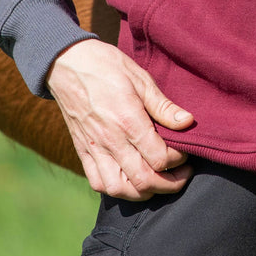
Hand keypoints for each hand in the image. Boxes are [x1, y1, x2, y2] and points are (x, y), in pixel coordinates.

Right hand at [46, 37, 194, 199]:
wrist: (67, 63)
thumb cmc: (107, 66)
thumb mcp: (140, 78)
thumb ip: (163, 106)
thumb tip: (188, 122)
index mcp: (128, 121)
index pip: (159, 158)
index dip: (179, 159)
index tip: (186, 150)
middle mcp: (111, 140)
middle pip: (144, 180)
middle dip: (170, 183)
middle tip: (183, 173)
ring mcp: (94, 149)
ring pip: (121, 189)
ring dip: (144, 192)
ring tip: (159, 181)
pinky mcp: (83, 151)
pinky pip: (98, 183)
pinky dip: (118, 190)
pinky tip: (131, 179)